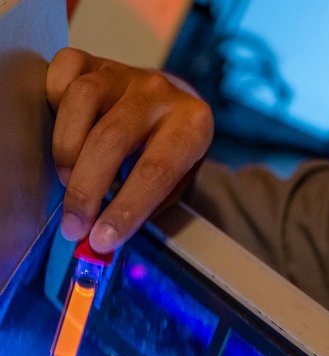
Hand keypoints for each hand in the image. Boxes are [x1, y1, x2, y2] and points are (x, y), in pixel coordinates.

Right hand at [46, 47, 213, 252]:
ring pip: (82, 101)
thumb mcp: (175, 181)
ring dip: (67, 150)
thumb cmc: (169, 150)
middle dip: (87, 190)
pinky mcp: (94, 61)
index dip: (127, 208)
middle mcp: (160, 93)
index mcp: (192, 124)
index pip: (156, 170)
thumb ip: (145, 208)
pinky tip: (64, 131)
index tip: (102, 239)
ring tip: (68, 180)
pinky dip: (54, 104)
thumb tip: (102, 240)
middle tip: (74, 226)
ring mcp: (125, 73)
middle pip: (112, 138)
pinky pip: (63, 76)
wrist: (169, 104)